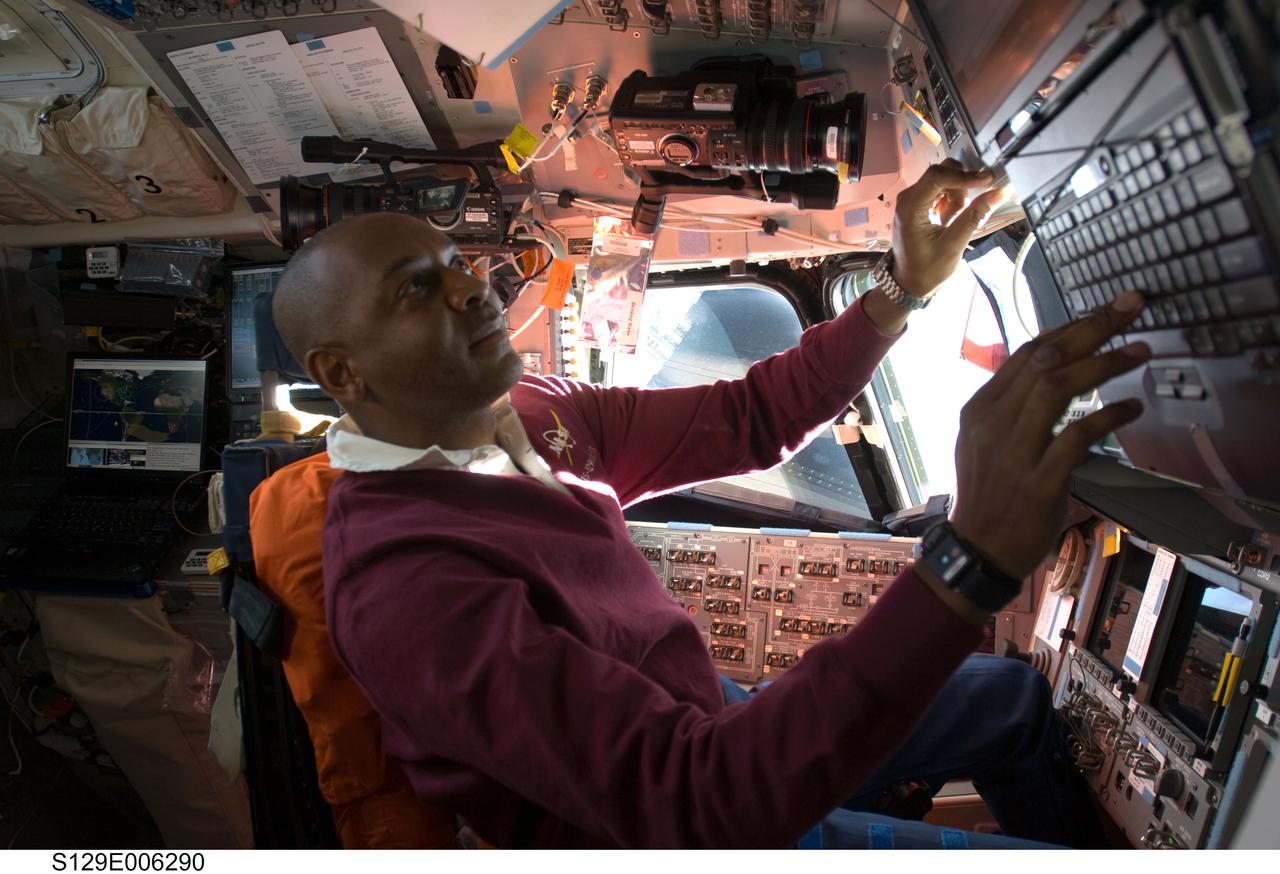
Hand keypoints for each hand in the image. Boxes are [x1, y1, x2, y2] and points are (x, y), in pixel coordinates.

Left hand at [891, 159, 1003, 297]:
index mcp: (910, 208)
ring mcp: (913, 199)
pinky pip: (943, 191)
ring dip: (958, 196)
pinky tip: (951, 220)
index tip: (987, 179)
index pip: (936, 176)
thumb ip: (975, 216)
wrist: (911, 282)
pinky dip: (953, 201)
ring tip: (954, 221)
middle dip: (961, 186)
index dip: (964, 175)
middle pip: (941, 173)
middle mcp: (908, 198)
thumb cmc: (928, 269)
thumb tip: (999, 193)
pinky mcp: (920, 203)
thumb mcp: (954, 245)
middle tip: (968, 209)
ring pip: (945, 180)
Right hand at [949, 291, 1149, 579]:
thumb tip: (1051, 367)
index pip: (1025, 353)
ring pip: (1058, 387)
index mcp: (980, 409)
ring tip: (1140, 351)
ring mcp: (1014, 450)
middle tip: (1131, 306)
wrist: (978, 550)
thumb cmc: (989, 496)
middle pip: (1044, 358)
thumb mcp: (984, 442)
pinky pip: (1078, 435)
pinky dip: (1109, 416)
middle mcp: (993, 422)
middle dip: (1091, 327)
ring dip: (1104, 363)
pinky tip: (1132, 408)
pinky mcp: (1040, 479)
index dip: (1068, 327)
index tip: (1102, 310)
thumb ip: (1011, 406)